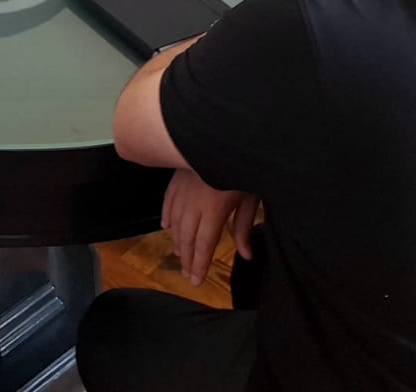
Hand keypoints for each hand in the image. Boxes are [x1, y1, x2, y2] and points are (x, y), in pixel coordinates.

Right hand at [161, 168, 258, 286]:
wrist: (224, 134)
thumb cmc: (242, 165)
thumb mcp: (250, 198)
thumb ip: (244, 227)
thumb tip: (246, 255)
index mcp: (213, 210)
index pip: (203, 244)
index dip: (199, 264)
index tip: (195, 280)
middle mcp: (194, 202)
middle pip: (187, 237)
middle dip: (186, 258)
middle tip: (187, 274)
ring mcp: (183, 188)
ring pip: (175, 221)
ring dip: (176, 240)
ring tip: (179, 255)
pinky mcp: (178, 176)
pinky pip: (168, 200)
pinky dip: (166, 215)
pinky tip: (166, 226)